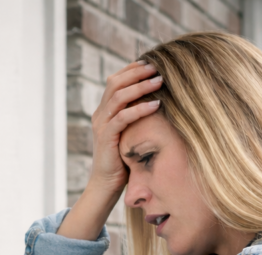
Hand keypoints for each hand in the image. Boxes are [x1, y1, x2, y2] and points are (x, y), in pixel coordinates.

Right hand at [58, 62, 162, 240]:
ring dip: (140, 86)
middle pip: (115, 82)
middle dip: (137, 72)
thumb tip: (161, 102)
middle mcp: (100, 114)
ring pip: (118, 96)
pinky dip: (140, 109)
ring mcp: (101, 125)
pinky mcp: (106, 137)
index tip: (151, 63)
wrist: (106, 185)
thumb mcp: (131, 134)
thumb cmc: (123, 161)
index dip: (132, 69)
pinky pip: (122, 117)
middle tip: (158, 67)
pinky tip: (156, 104)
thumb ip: (138, 118)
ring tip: (160, 81)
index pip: (115, 80)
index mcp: (104, 111)